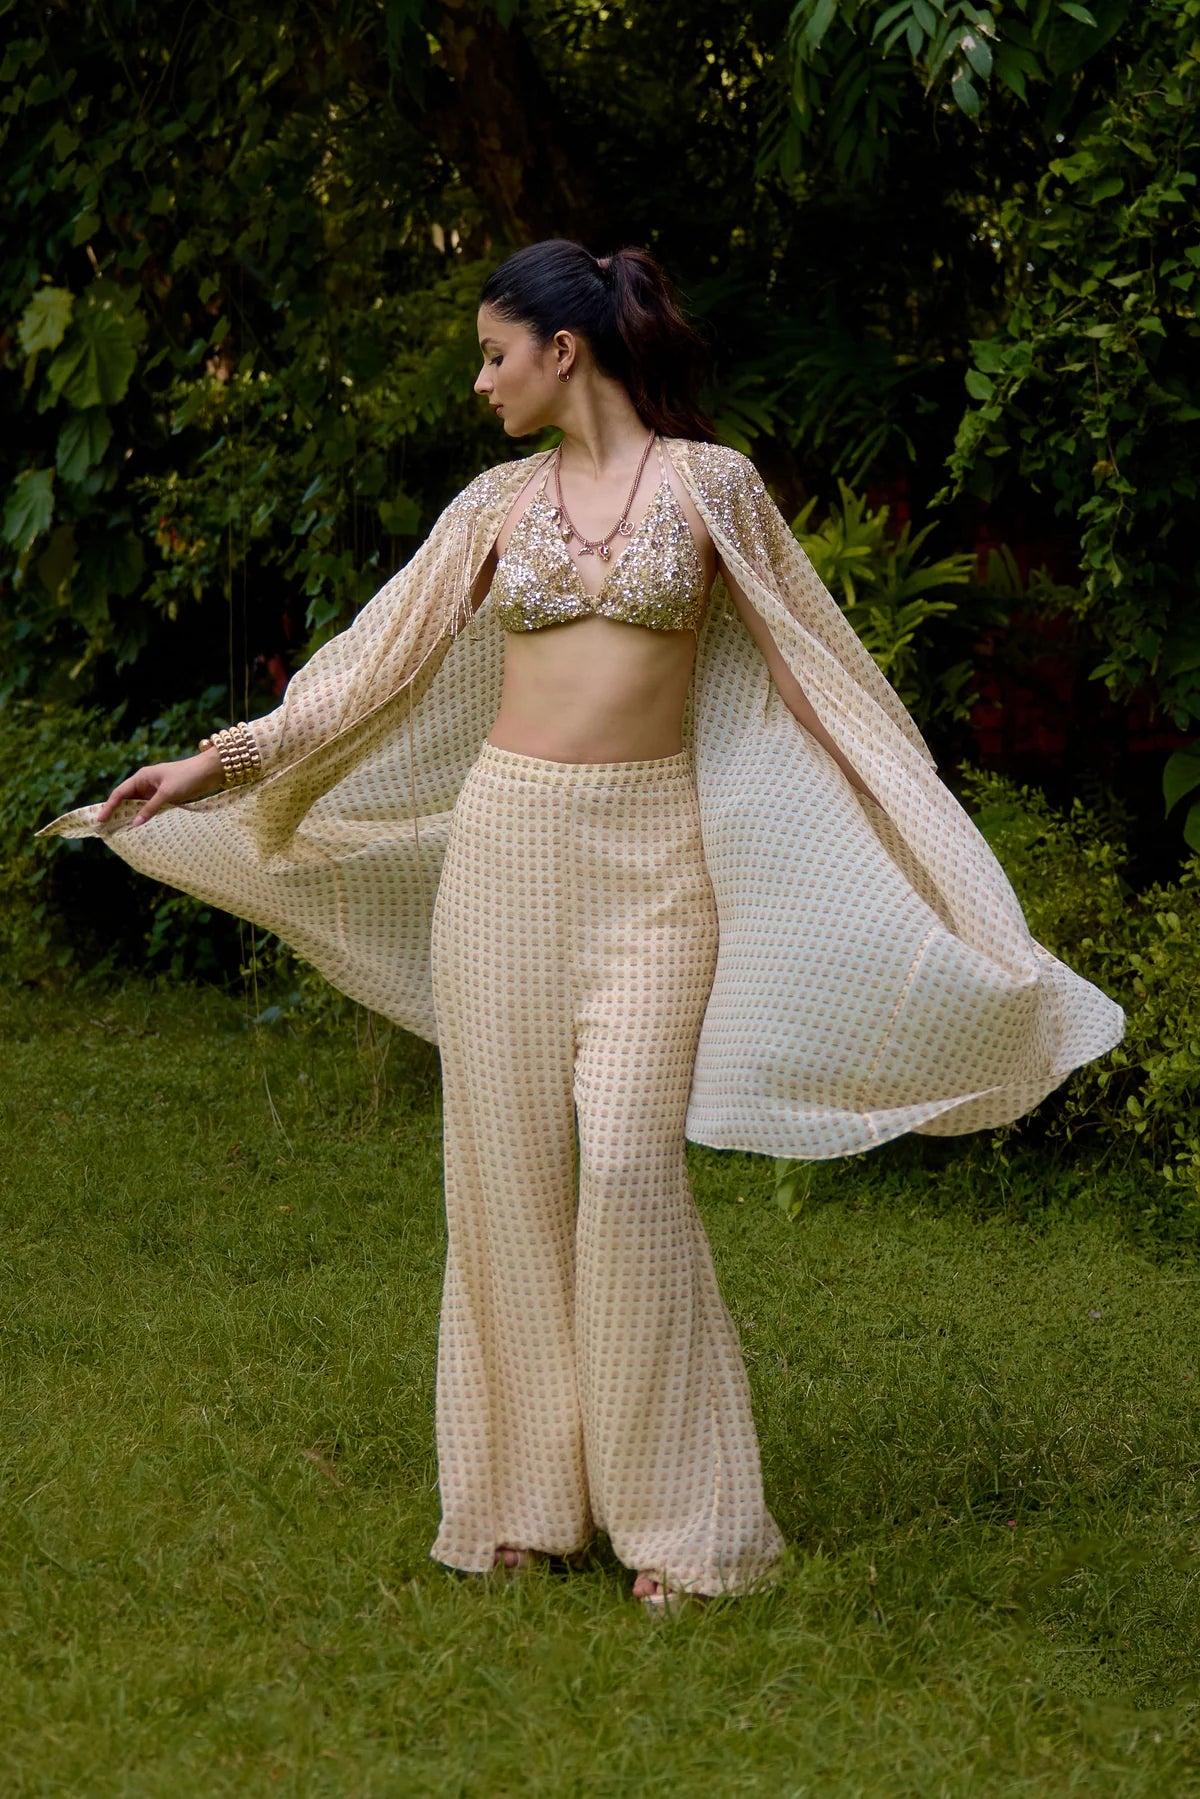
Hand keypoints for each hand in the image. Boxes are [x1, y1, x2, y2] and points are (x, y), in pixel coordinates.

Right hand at [96, 748, 224, 827]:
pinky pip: (150, 808)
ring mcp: (155, 791)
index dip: (108, 806)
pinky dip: (144, 817)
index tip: (100, 819)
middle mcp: (145, 783)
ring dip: (131, 816)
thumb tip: (135, 824)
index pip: (119, 793)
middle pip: (126, 800)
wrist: (209, 772)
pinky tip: (141, 827)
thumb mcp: (167, 793)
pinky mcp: (165, 797)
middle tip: (106, 828)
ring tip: (120, 831)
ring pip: (138, 805)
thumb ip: (151, 809)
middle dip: (116, 813)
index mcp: (142, 777)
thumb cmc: (187, 777)